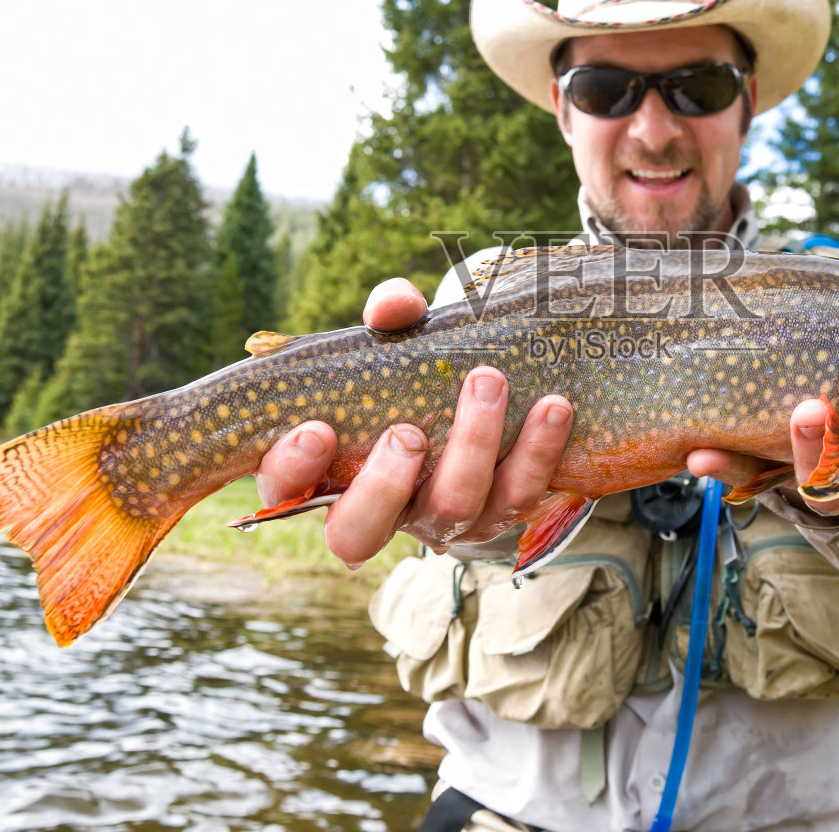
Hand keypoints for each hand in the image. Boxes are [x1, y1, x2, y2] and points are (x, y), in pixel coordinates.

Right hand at [254, 278, 574, 566]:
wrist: (485, 393)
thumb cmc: (417, 372)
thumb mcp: (397, 339)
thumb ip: (390, 316)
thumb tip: (394, 306)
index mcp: (326, 470)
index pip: (285, 490)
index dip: (291, 471)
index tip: (315, 430)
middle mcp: (377, 511)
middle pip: (360, 533)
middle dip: (383, 485)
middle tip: (407, 432)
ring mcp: (440, 521)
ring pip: (452, 509)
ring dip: (473, 447)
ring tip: (488, 382)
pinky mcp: (499, 517)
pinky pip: (520, 497)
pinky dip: (538, 451)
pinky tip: (553, 407)